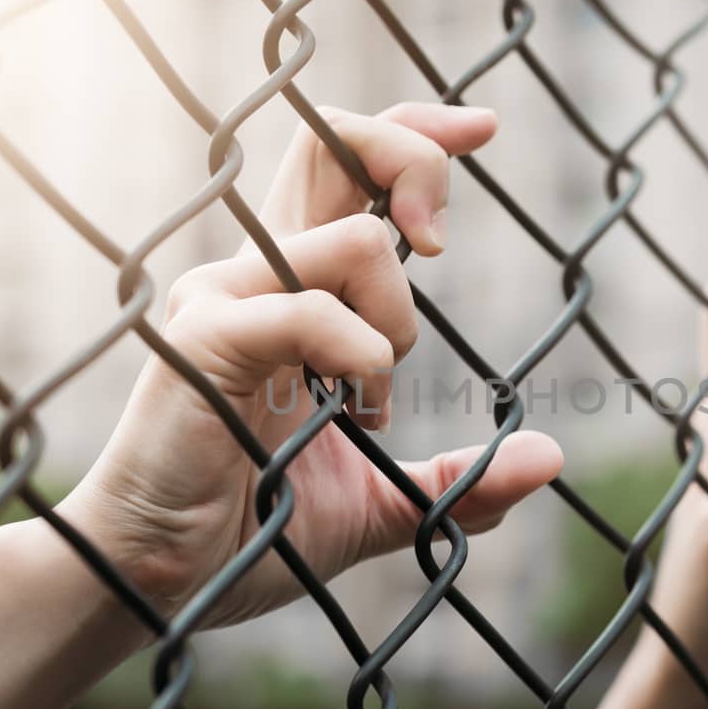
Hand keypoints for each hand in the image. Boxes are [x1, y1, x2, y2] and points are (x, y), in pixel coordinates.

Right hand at [57, 104, 563, 628]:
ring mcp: (224, 298)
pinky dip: (362, 359)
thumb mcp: (376, 505)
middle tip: (439, 244)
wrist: (159, 582)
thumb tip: (548, 458)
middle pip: (331, 141)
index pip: (343, 165)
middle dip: (413, 158)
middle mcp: (254, 273)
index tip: (482, 127)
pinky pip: (312, 312)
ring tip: (372, 397)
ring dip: (398, 319)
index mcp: (289, 290)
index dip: (414, 132)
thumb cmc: (249, 535)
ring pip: (351, 239)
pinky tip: (353, 412)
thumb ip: (456, 481)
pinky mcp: (206, 341)